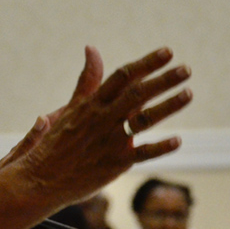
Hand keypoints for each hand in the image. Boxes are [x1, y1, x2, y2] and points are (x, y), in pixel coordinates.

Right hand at [0, 46, 191, 203]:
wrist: (41, 179)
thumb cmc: (56, 144)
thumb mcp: (71, 108)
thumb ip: (87, 80)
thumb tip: (92, 49)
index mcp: (92, 104)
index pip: (123, 76)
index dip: (147, 63)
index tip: (167, 52)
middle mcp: (102, 119)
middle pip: (138, 94)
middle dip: (164, 80)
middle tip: (186, 69)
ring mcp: (110, 141)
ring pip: (145, 120)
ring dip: (169, 106)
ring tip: (188, 94)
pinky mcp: (115, 164)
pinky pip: (143, 154)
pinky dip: (161, 147)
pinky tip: (178, 140)